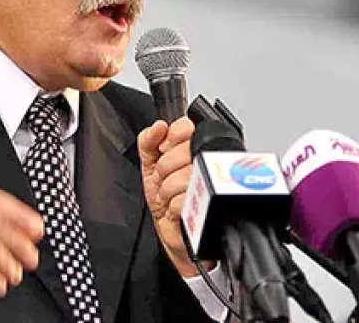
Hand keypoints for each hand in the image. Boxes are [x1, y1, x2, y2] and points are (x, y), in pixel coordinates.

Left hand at [138, 117, 205, 276]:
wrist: (175, 232)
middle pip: (181, 152)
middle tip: (164, 180)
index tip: (164, 149)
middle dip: (163, 170)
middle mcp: (205, 162)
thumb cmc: (166, 200)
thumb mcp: (149, 166)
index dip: (172, 137)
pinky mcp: (209, 205)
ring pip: (181, 177)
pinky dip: (172, 208)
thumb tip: (158, 126)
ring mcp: (210, 183)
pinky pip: (182, 199)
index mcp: (191, 148)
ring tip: (170, 197)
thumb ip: (149, 142)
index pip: (186, 127)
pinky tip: (176, 209)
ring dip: (167, 192)